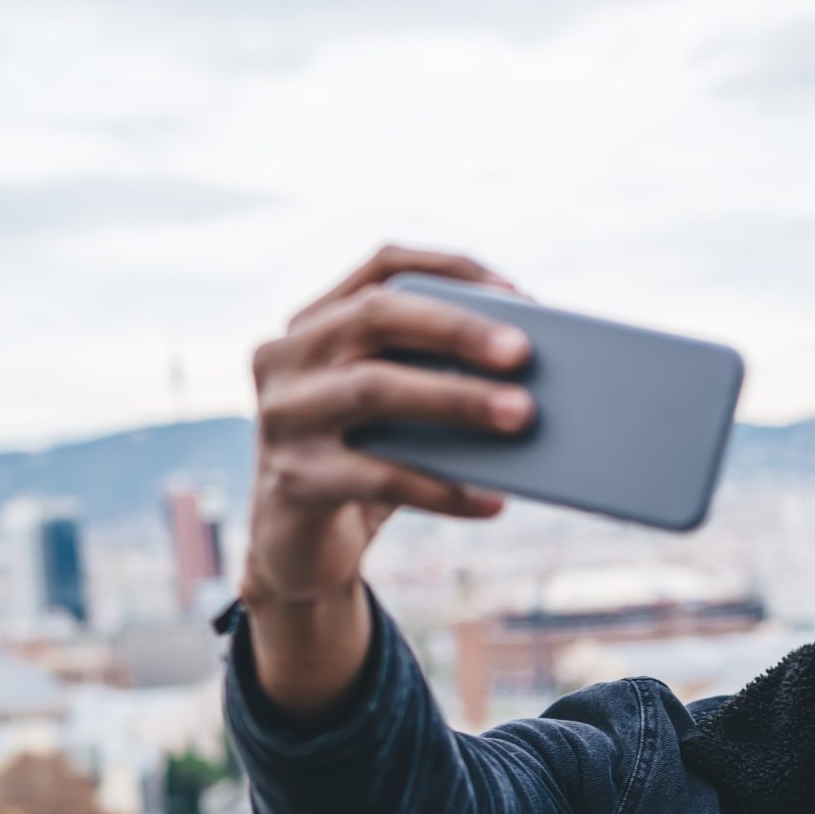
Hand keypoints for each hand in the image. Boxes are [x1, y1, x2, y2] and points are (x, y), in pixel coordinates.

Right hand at [241, 245, 534, 718]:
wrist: (302, 547)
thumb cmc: (366, 459)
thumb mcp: (395, 409)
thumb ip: (435, 376)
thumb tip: (532, 376)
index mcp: (315, 321)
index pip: (383, 266)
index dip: (452, 270)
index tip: (518, 293)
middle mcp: (285, 356)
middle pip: (375, 316)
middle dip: (457, 329)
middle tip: (524, 353)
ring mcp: (282, 417)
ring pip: (374, 389)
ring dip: (457, 400)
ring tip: (523, 416)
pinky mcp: (293, 480)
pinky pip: (379, 478)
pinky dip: (444, 490)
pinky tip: (492, 502)